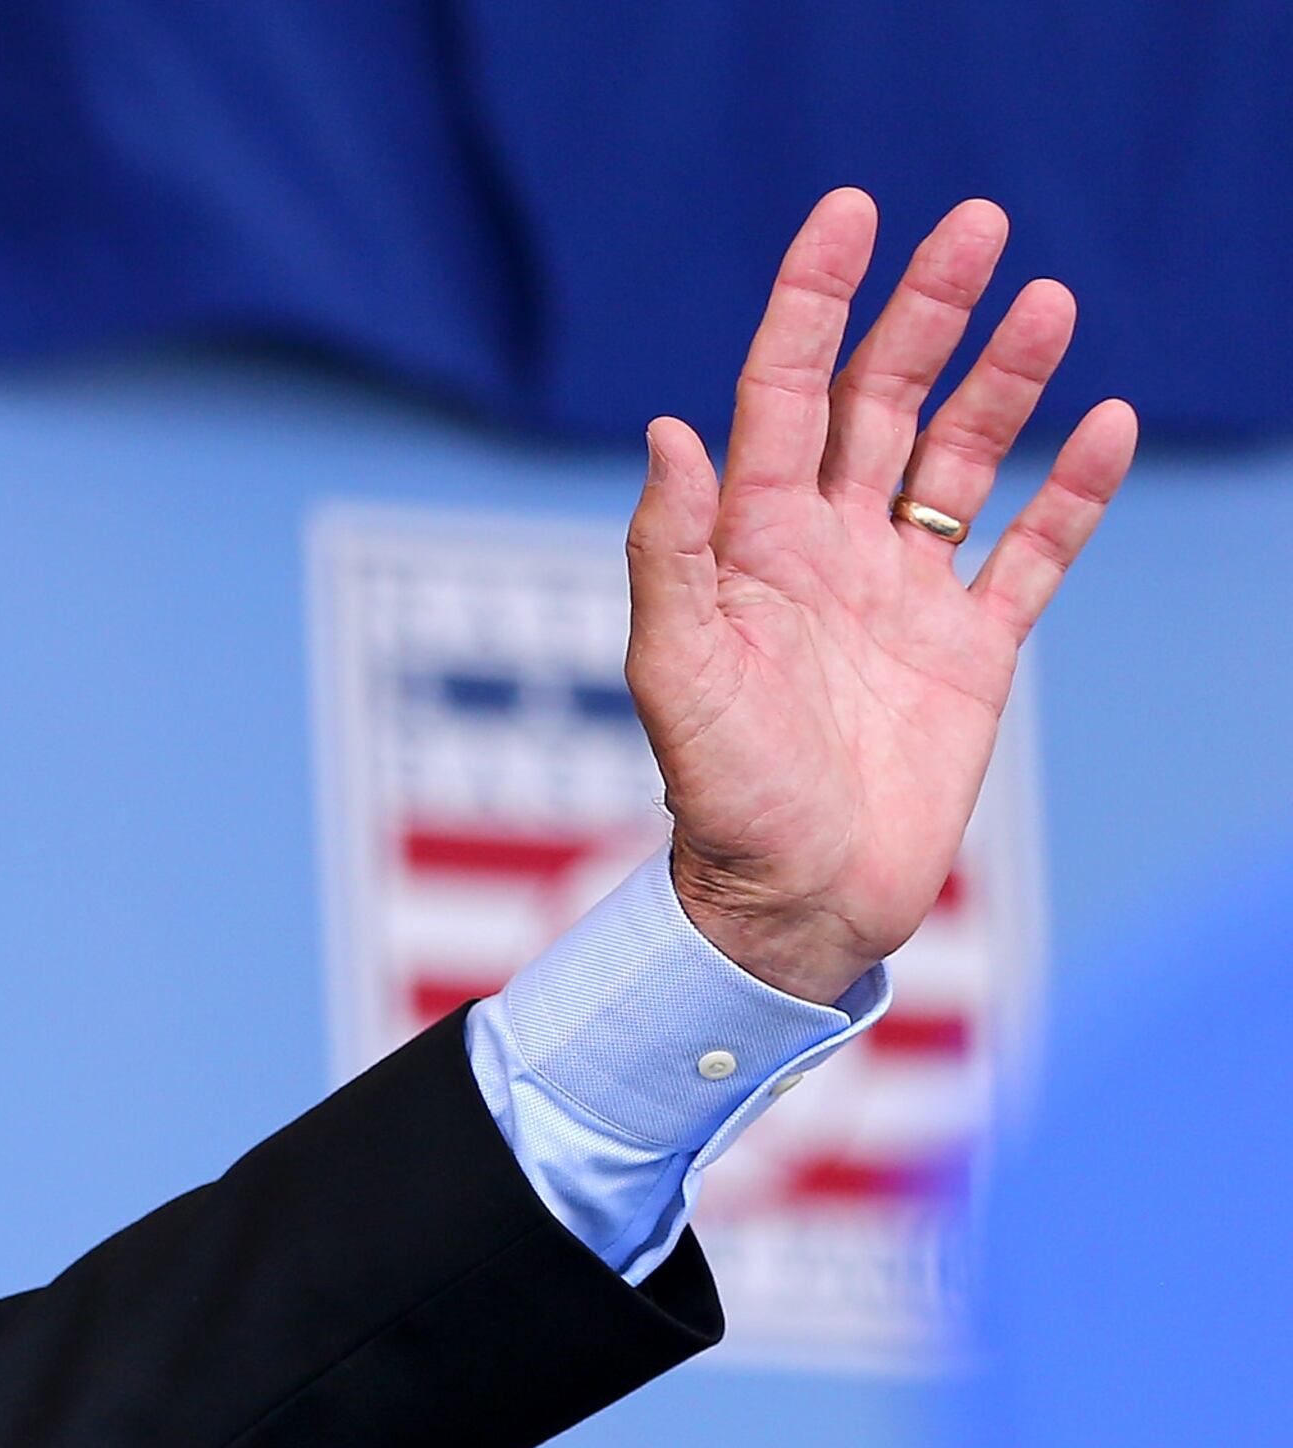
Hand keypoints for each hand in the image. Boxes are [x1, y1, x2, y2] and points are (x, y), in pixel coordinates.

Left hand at [629, 190, 1137, 1003]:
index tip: (849, 216)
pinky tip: (1104, 424)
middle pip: (881, 402)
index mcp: (753, 547)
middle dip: (923, 313)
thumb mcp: (677, 673)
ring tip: (1044, 299)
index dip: (812, 303)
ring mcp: (903, 594)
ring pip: (961, 457)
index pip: (782, 395)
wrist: (792, 904)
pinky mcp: (970, 648)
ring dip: (1003, 379)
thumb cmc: (719, 800)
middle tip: (975, 225)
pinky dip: (1071, 490)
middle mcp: (828, 553)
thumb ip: (671, 554)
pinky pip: (1031, 550)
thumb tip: (669, 433)